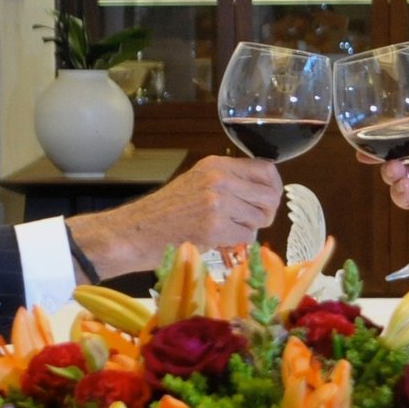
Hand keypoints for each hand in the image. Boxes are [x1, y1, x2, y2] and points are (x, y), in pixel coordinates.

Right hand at [69, 155, 282, 278]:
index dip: (273, 187)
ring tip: (227, 230)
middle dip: (266, 213)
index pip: (266, 168)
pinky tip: (217, 239)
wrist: (135, 231)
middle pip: (269, 195)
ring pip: (260, 217)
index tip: (268, 200)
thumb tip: (265, 192)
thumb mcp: (196, 183)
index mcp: (216, 164)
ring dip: (249, 229)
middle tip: (251, 222)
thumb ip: (228, 182)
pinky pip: (247, 236)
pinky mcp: (215, 226)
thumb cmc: (164, 213)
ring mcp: (217, 201)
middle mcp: (219, 178)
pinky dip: (236, 242)